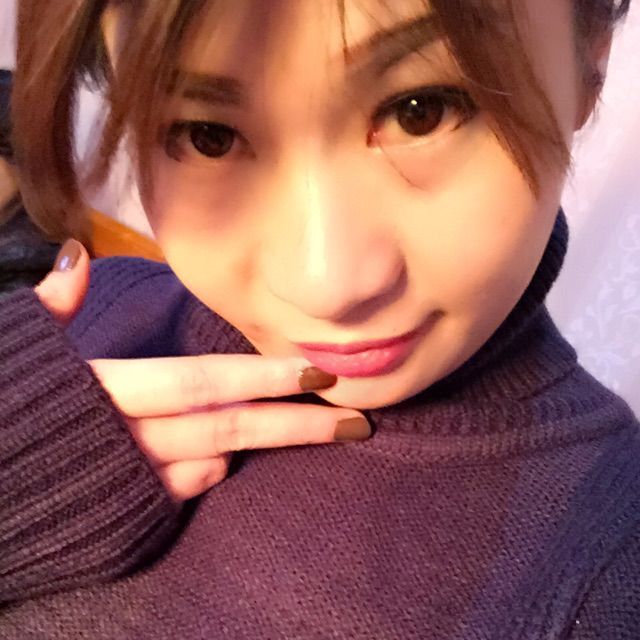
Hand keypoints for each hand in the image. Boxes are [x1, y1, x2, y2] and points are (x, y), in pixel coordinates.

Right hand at [35, 240, 370, 501]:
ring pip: (214, 462)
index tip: (320, 372)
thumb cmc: (5, 411)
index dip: (264, 376)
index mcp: (104, 392)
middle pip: (229, 428)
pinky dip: (212, 470)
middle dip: (298, 426)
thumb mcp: (20, 353)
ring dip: (255, 445)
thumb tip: (77, 253)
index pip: (202, 380)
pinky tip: (225, 454)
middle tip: (357, 421)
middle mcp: (127, 441)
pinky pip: (187, 491)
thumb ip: (53, 307)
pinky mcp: (128, 518)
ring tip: (300, 428)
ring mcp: (130, 485)